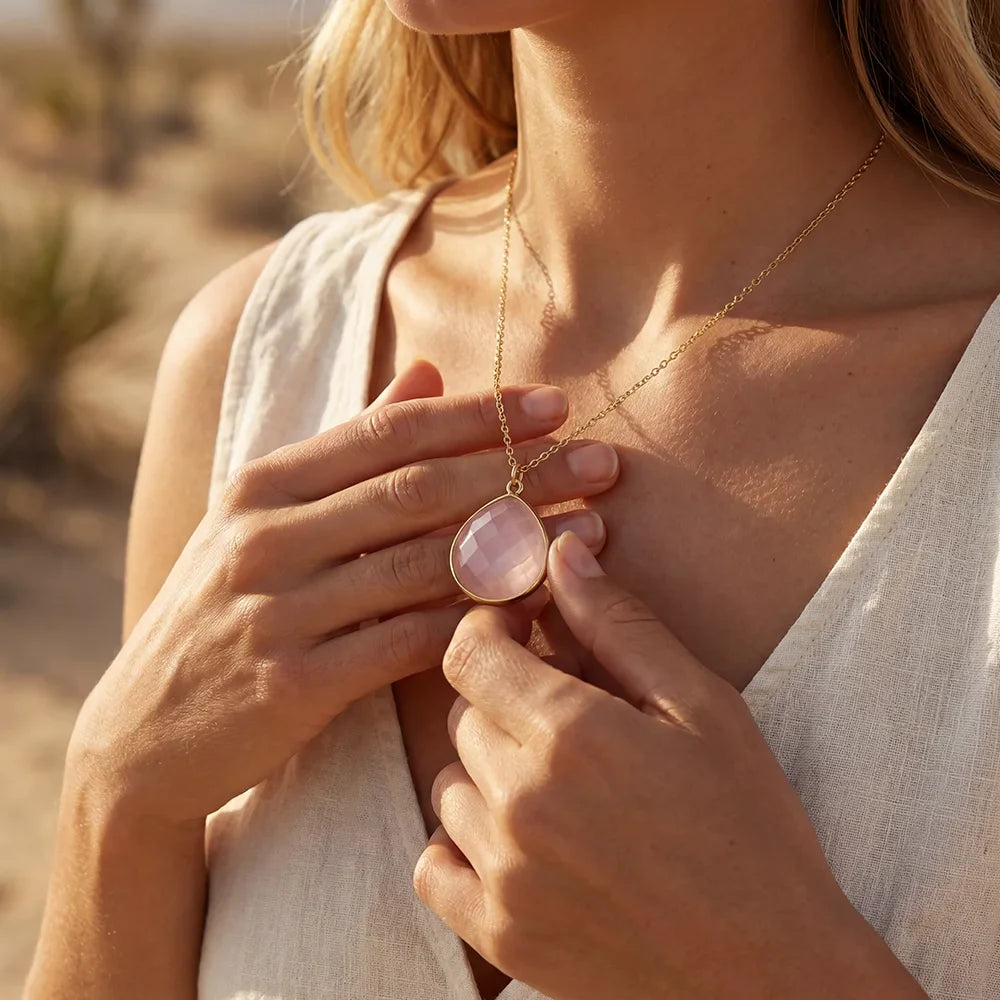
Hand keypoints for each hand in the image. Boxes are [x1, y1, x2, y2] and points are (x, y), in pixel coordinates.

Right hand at [67, 362, 618, 828]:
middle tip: (603, 461)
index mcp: (264, 483)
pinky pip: (406, 641)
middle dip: (523, 471)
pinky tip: (536, 609)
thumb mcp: (263, 518)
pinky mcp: (292, 682)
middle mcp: (267, 536)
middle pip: (420, 489)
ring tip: (594, 530)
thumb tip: (424, 374)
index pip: (390, 432)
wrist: (142, 732)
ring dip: (519, 543)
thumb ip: (346, 446)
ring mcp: (278, 609)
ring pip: (423, 563)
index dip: (479, 415)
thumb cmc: (222, 611)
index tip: (556, 405)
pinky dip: (477, 622)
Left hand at [416, 532, 926, 999]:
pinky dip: (459, 845)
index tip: (525, 633)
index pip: (469, 650)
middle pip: (461, 714)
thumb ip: (620, 626)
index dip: (491, 628)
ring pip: (447, 784)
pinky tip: (516, 839)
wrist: (771, 971)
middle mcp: (521, 803)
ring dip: (487, 769)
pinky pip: (432, 866)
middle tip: (564, 712)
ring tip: (555, 782)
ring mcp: (504, 876)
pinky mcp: (500, 936)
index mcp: (571, 734)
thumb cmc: (751, 828)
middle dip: (502, 697)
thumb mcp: (702, 707)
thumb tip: (563, 553)